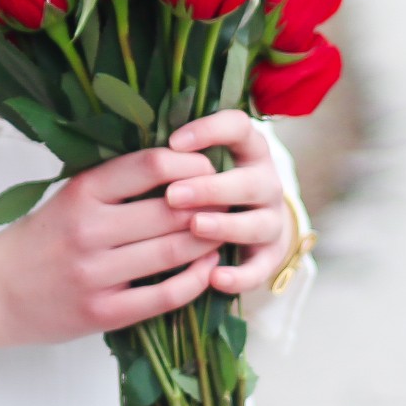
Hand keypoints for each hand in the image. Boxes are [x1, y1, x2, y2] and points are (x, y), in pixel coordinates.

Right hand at [0, 146, 223, 345]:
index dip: (191, 163)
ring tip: (223, 232)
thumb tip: (183, 165)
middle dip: (209, 204)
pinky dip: (194, 281)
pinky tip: (207, 270)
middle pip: (170, 210)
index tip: (209, 167)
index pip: (151, 166)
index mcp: (82, 192)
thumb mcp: (70, 198)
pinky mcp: (103, 312)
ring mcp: (95, 274)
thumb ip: (117, 184)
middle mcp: (88, 230)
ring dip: (208, 240)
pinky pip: (164, 296)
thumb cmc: (40, 240)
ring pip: (172, 250)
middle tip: (230, 201)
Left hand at [163, 110, 295, 297]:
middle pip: (250, 181)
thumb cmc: (206, 182)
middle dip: (211, 188)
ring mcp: (271, 220)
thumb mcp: (197, 161)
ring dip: (227, 226)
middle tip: (173, 195)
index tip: (173, 142)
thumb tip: (134, 148)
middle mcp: (266, 182)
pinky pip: (260, 269)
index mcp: (248, 149)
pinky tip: (215, 278)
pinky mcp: (269, 256)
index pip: (238, 127)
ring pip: (259, 224)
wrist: (247, 221)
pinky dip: (240, 276)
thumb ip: (176, 155)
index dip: (210, 131)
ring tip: (196, 227)